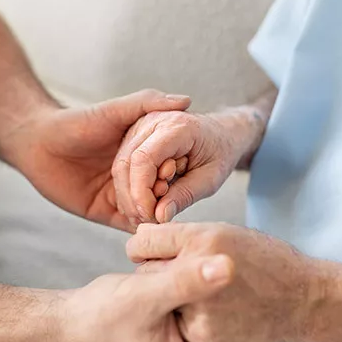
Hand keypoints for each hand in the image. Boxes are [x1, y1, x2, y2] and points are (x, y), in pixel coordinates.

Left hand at [4, 90, 191, 231]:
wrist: (37, 143)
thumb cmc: (76, 122)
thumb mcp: (115, 110)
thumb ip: (147, 103)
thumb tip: (186, 100)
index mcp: (144, 152)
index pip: (172, 166)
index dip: (179, 169)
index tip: (179, 169)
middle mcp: (137, 175)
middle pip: (164, 192)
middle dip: (169, 195)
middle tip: (167, 193)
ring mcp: (122, 195)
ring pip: (149, 211)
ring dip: (156, 213)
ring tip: (160, 211)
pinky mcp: (106, 212)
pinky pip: (128, 225)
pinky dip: (139, 228)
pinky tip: (147, 227)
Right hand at [61, 255, 235, 341]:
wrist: (68, 319)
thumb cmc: (101, 316)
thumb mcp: (148, 296)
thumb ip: (186, 281)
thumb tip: (228, 267)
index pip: (235, 332)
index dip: (239, 299)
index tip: (240, 266)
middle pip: (223, 320)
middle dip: (222, 289)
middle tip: (227, 255)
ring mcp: (179, 341)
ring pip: (206, 307)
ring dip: (204, 283)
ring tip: (207, 255)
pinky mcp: (169, 325)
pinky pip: (191, 301)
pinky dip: (189, 282)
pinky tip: (186, 261)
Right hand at [112, 107, 263, 224]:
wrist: (222, 133)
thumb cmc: (220, 152)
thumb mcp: (211, 178)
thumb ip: (185, 196)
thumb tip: (159, 216)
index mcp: (176, 127)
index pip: (144, 159)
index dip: (141, 192)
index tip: (150, 216)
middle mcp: (153, 120)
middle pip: (126, 163)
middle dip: (133, 198)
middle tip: (149, 220)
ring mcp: (141, 125)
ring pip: (120, 165)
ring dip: (130, 195)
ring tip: (149, 213)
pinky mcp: (134, 134)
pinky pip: (123, 164)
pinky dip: (130, 187)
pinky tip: (145, 202)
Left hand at [127, 222, 319, 341]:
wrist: (302, 300)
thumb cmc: (265, 261)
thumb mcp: (226, 233)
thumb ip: (182, 236)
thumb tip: (140, 237)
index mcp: (203, 238)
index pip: (143, 242)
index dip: (146, 249)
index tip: (152, 254)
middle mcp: (198, 269)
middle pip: (146, 272)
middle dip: (159, 274)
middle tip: (186, 277)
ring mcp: (199, 304)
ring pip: (162, 300)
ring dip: (173, 300)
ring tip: (208, 296)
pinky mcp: (203, 332)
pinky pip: (179, 324)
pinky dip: (189, 321)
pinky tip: (216, 314)